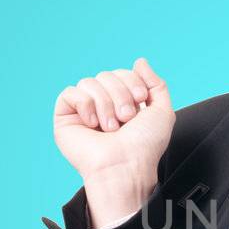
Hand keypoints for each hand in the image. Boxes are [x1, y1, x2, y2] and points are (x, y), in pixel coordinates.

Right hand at [53, 58, 174, 183]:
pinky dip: (84, 105)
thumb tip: (139, 61)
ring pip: (89, 82)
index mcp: (122, 102)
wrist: (126, 167)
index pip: (122, 73)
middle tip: (126, 118)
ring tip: (111, 127)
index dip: (132, 81)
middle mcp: (102, 104)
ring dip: (105, 103)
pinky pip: (70, 93)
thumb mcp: (162, 112)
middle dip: (120, 94)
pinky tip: (92, 124)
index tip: (140, 99)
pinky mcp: (65, 118)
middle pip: (106, 75)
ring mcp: (83, 111)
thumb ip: (156, 83)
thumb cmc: (144, 146)